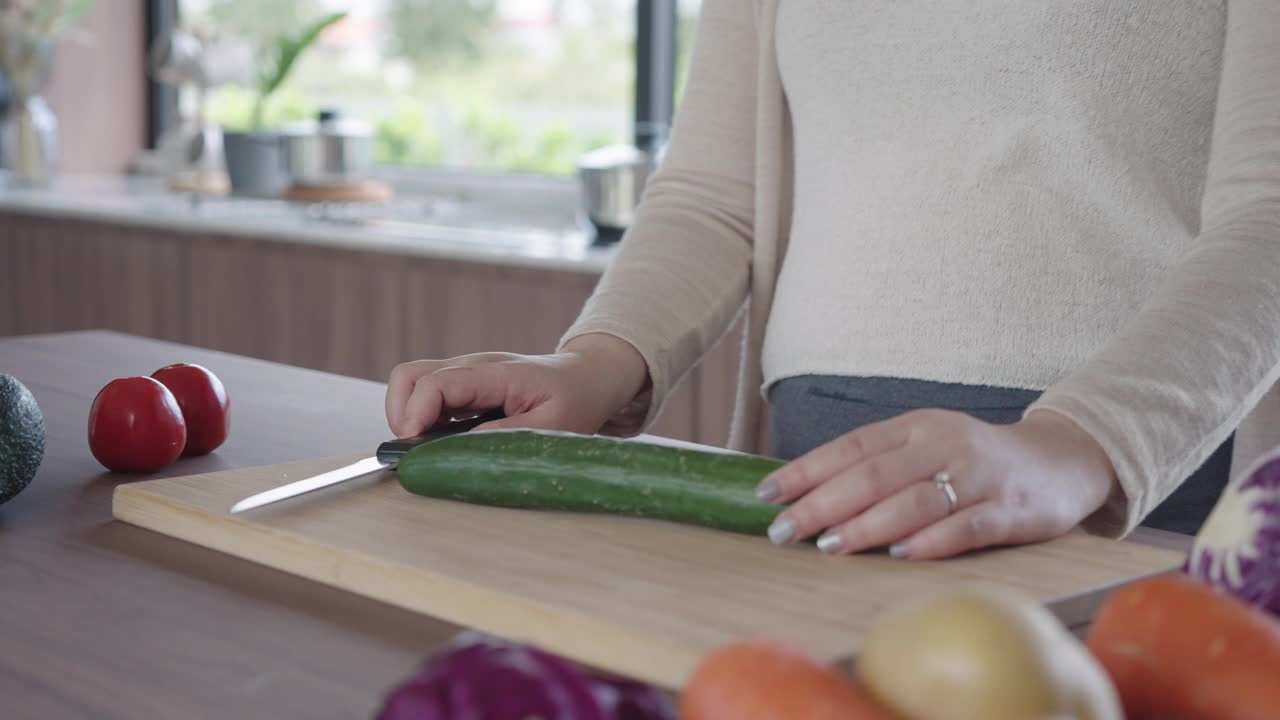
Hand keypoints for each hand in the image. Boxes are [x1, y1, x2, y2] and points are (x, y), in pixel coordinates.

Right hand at [384, 333, 648, 437]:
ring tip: (428, 448)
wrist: (588, 377)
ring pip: (412, 382)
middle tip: (418, 450)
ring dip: (409, 416)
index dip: (415, 414)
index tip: (413, 447)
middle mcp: (473, 366)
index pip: (436, 383)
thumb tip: (460, 448)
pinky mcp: (464, 384)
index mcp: (495, 373)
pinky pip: (427, 394)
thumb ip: (506, 436)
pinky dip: (422, 418)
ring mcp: (466, 373)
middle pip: (409, 375)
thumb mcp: (552, 426)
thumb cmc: (575, 400)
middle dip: (401, 414)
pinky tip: (442, 440)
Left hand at [755, 408, 1118, 559]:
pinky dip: (931, 541)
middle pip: (874, 475)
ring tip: (828, 545)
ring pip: (915, 500)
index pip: (851, 448)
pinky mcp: (1011, 511)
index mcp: (916, 427)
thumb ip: (877, 465)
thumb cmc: (973, 462)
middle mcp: (944, 445)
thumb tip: (808, 493)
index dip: (807, 470)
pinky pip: (967, 527)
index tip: (767, 495)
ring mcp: (979, 478)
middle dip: (823, 503)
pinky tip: (899, 554)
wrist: (1060, 462)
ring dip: (867, 524)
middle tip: (785, 530)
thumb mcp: (924, 447)